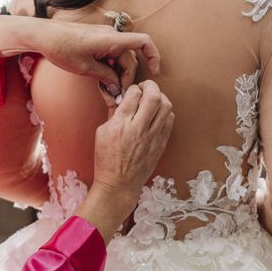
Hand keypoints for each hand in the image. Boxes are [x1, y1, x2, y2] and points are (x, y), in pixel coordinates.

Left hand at [0, 15, 160, 92]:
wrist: (43, 35)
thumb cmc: (61, 48)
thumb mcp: (84, 68)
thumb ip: (105, 77)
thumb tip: (118, 86)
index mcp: (111, 40)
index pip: (143, 42)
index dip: (154, 55)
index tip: (155, 72)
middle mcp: (111, 36)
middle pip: (130, 58)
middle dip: (127, 77)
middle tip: (117, 95)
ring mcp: (105, 38)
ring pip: (121, 59)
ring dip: (118, 75)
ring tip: (107, 90)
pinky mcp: (98, 41)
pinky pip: (112, 55)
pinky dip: (110, 68)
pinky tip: (102, 81)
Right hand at [75, 81, 173, 242]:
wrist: (119, 183)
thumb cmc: (107, 159)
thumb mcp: (101, 133)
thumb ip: (113, 113)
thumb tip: (120, 97)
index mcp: (120, 124)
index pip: (133, 94)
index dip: (134, 88)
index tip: (132, 91)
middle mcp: (138, 128)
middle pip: (153, 96)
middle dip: (150, 86)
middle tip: (145, 88)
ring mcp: (152, 136)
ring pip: (166, 106)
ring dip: (160, 97)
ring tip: (153, 100)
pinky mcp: (161, 144)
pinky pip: (170, 120)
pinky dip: (165, 112)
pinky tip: (157, 114)